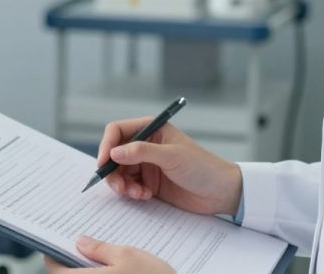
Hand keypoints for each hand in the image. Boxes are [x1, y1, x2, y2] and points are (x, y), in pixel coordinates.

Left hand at [44, 236, 174, 273]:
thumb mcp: (127, 255)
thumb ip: (100, 249)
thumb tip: (80, 242)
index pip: (56, 271)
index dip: (53, 257)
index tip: (55, 247)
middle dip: (71, 264)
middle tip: (80, 250)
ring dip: (86, 272)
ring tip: (98, 260)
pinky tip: (111, 272)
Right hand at [97, 117, 241, 215]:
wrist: (220, 192)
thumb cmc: (202, 167)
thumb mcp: (172, 156)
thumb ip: (141, 152)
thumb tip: (114, 152)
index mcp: (151, 129)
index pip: (117, 131)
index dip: (106, 145)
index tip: (103, 163)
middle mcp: (145, 144)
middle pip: (114, 154)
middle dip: (113, 171)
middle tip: (119, 187)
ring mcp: (146, 164)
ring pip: (119, 172)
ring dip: (122, 184)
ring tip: (136, 193)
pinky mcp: (149, 182)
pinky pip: (129, 186)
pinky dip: (132, 192)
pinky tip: (145, 195)